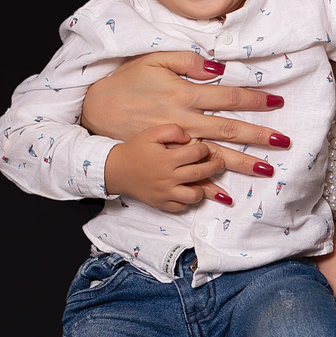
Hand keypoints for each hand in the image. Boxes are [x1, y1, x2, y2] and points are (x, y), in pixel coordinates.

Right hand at [83, 51, 291, 194]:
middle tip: (284, 141)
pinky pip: (189, 180)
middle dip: (259, 137)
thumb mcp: (153, 61)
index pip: (229, 98)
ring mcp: (174, 148)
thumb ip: (187, 62)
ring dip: (243, 165)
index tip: (278, 103)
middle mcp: (183, 124)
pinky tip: (226, 195)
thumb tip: (218, 68)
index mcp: (183, 96)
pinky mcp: (162, 165)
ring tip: (268, 171)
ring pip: (215, 158)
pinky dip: (209, 189)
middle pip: (229, 131)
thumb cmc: (126, 83)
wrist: (95, 112)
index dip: (255, 101)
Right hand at [104, 127, 233, 212]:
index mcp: (166, 159)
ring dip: (203, 188)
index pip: (196, 154)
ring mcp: (165, 193)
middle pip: (200, 174)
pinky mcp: (161, 203)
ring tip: (203, 181)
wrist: (116, 169)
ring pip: (194, 196)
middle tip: (219, 163)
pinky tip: (188, 191)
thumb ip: (172, 130)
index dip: (205, 149)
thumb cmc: (135, 150)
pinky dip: (187, 200)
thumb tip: (189, 138)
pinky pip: (181, 206)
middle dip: (214, 167)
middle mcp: (167, 177)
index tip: (205, 149)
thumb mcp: (151, 133)